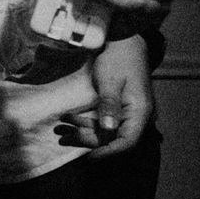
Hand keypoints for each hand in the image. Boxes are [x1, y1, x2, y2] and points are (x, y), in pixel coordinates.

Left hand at [56, 35, 153, 159]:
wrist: (124, 41)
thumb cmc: (119, 59)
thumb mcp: (110, 82)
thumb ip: (109, 106)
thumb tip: (108, 130)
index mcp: (140, 112)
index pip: (127, 141)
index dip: (108, 151)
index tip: (89, 157)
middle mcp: (137, 115)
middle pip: (113, 137)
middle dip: (87, 140)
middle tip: (62, 138)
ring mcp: (129, 112)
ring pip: (105, 129)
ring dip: (83, 130)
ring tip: (59, 129)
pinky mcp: (119, 107)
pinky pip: (103, 120)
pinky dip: (86, 121)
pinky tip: (68, 120)